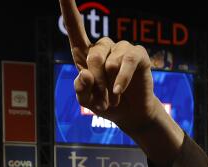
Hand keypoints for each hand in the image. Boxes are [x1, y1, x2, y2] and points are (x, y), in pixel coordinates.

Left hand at [59, 0, 167, 136]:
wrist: (131, 114)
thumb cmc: (107, 104)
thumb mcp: (88, 102)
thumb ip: (81, 91)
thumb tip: (85, 73)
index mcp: (85, 54)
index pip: (75, 27)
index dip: (69, 8)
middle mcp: (104, 47)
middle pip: (93, 56)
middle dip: (97, 83)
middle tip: (103, 100)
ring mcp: (122, 49)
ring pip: (110, 63)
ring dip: (110, 86)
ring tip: (114, 98)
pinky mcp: (138, 55)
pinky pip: (128, 61)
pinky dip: (122, 79)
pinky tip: (119, 91)